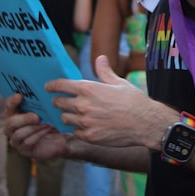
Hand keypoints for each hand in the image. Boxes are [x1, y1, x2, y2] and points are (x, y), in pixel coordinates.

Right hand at [3, 93, 71, 159]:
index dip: (12, 101)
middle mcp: (11, 126)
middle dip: (24, 119)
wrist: (60, 138)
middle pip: (11, 122)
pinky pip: (27, 142)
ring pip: (19, 133)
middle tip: (36, 117)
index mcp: (14, 113)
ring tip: (46, 124)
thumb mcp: (47, 110)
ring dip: (33, 128)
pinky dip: (38, 135)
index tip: (20, 96)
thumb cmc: (50, 120)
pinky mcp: (22, 149)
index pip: (9, 106)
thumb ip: (42, 102)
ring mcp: (15, 139)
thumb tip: (45, 89)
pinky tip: (46, 130)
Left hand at [48, 55, 169, 149]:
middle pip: (59, 103)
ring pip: (65, 118)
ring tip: (74, 115)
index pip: (61, 85)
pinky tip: (86, 126)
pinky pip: (76, 132)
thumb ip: (105, 72)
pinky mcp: (89, 136)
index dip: (52, 86)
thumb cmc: (134, 101)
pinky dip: (78, 129)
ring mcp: (85, 122)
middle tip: (60, 102)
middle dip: (58, 101)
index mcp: (89, 89)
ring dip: (68, 116)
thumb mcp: (119, 83)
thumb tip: (100, 58)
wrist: (146, 123)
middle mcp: (84, 105)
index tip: (47, 87)